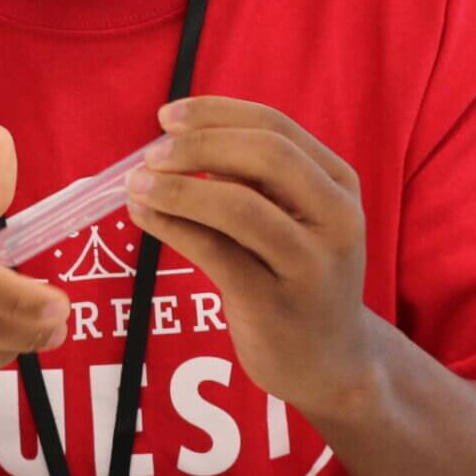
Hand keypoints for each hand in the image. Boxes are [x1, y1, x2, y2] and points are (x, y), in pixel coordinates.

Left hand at [124, 97, 371, 421]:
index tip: (167, 117)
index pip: (276, 127)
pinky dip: (172, 227)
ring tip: (137, 186)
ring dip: (178, 189)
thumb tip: (173, 144)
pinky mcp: (275, 304)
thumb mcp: (292, 218)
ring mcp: (310, 263)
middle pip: (265, 156)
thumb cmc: (298, 275)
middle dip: (198, 147)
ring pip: (240, 206)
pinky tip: (144, 217)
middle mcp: (336, 218)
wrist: (331, 362)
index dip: (216, 114)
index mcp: (338, 182)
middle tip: (150, 155)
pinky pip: (215, 253)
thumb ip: (251, 180)